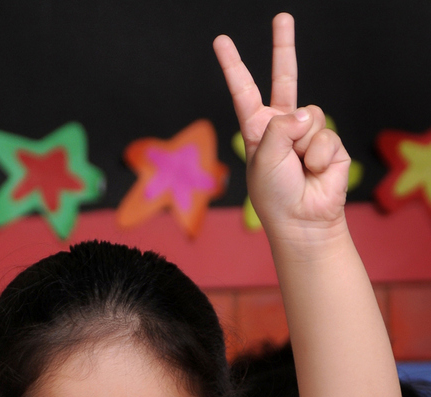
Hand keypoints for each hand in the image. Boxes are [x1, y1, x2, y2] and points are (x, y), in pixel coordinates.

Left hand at [213, 13, 350, 232]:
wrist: (303, 221)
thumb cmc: (275, 195)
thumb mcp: (263, 158)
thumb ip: (279, 127)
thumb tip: (306, 113)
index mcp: (258, 130)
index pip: (244, 91)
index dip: (234, 66)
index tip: (221, 41)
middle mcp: (282, 127)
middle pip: (284, 78)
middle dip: (284, 47)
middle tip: (282, 17)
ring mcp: (308, 133)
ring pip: (310, 114)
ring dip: (303, 143)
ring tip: (299, 167)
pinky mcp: (330, 144)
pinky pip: (325, 135)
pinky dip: (318, 155)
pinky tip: (315, 172)